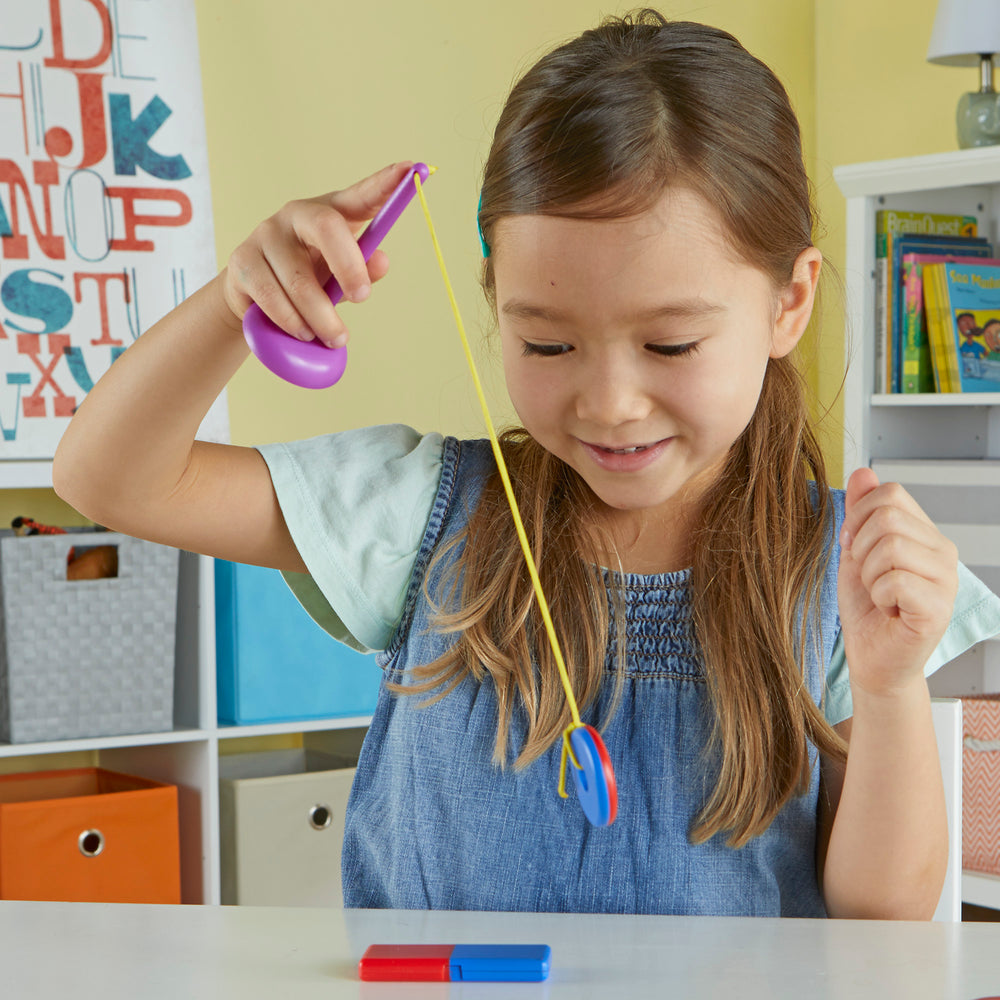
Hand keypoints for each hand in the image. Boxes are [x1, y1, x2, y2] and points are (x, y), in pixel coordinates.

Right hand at [223, 161, 414, 346]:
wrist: (254, 300)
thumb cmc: (309, 281)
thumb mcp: (340, 277)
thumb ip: (363, 271)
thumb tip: (381, 261)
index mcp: (330, 213)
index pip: (361, 195)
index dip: (386, 183)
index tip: (412, 169)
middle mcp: (296, 215)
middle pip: (326, 227)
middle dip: (349, 268)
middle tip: (361, 299)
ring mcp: (265, 234)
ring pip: (298, 278)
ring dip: (321, 316)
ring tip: (335, 337)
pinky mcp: (242, 261)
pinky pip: (271, 296)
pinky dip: (292, 321)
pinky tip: (304, 332)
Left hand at [837, 467, 957, 698]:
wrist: (871, 657)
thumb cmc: (866, 609)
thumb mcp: (855, 551)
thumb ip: (859, 512)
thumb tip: (862, 472)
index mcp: (925, 534)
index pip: (889, 493)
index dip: (858, 518)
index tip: (855, 549)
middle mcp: (943, 552)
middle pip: (887, 517)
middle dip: (860, 548)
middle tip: (869, 578)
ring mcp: (946, 580)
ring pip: (889, 546)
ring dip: (869, 575)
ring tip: (880, 595)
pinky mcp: (938, 608)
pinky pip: (894, 580)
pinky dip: (878, 596)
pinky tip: (890, 611)